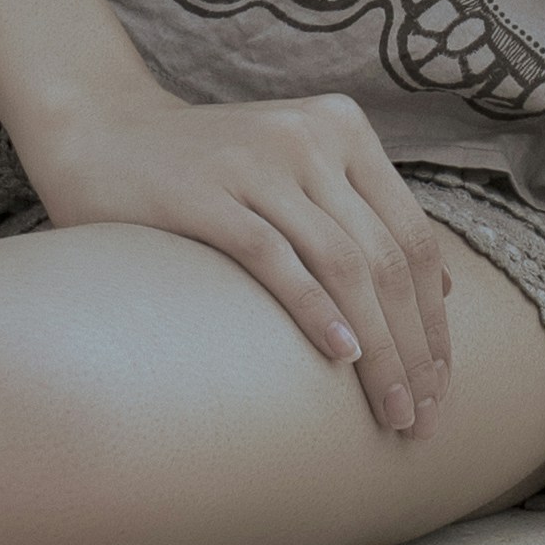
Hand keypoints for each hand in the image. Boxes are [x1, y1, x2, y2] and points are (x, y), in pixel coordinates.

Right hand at [20, 86, 451, 435]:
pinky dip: (315, 310)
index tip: (442, 385)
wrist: (98, 128)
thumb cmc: (206, 168)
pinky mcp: (207, 194)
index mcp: (343, 128)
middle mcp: (310, 137)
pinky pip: (276, 258)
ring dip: (379, 348)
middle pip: (387, 259)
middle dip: (415, 348)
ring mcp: (258, 162)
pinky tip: (339, 356)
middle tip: (422, 416)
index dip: (435, 319)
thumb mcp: (296, 169)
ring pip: (345, 266)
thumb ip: (361, 213)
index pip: (413, 237)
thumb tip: (446, 287)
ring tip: (391, 409)